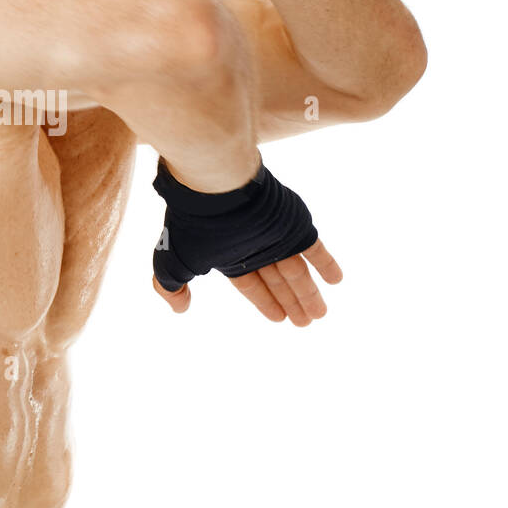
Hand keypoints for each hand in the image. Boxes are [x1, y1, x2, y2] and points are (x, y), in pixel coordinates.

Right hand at [152, 238, 343, 325]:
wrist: (215, 184)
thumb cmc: (193, 224)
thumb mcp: (174, 261)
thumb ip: (171, 287)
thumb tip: (179, 308)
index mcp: (229, 254)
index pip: (250, 284)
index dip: (264, 302)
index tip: (279, 319)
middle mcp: (255, 246)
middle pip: (277, 280)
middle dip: (290, 301)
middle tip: (305, 323)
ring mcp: (277, 235)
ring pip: (296, 271)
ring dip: (309, 292)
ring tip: (320, 313)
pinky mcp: (296, 226)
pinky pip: (315, 249)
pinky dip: (326, 264)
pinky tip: (336, 280)